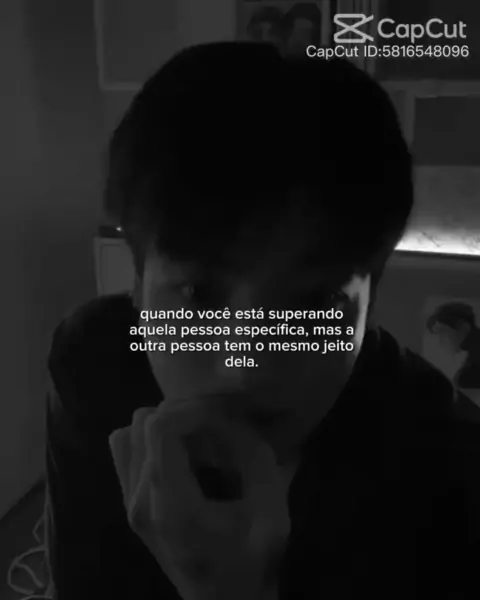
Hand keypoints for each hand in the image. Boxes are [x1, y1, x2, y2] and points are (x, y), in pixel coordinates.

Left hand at [109, 398, 290, 599]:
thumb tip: (232, 415)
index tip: (222, 418)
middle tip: (215, 428)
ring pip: (128, 433)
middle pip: (142, 423)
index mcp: (173, 505)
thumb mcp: (272, 511)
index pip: (160, 428)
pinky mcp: (129, 505)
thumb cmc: (252, 562)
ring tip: (196, 441)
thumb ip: (256, 457)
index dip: (193, 410)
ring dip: (163, 426)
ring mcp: (128, 504)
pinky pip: (124, 452)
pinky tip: (181, 455)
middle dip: (182, 415)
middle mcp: (139, 501)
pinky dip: (149, 441)